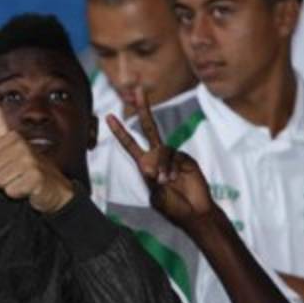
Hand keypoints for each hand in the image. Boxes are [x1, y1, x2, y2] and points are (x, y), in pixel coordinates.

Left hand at [0, 106, 73, 212]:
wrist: (56, 188)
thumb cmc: (33, 168)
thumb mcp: (16, 145)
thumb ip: (2, 128)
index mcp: (14, 138)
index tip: (7, 165)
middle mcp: (22, 147)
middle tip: (15, 175)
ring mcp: (30, 162)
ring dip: (9, 185)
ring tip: (21, 180)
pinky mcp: (35, 179)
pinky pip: (11, 190)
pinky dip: (18, 193)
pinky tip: (28, 188)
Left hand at [106, 87, 214, 228]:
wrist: (195, 213)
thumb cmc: (173, 207)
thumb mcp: (156, 196)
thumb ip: (151, 181)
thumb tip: (147, 167)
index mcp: (145, 164)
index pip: (129, 144)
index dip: (119, 131)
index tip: (108, 116)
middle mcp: (157, 156)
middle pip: (149, 127)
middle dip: (144, 108)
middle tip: (138, 89)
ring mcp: (172, 155)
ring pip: (162, 149)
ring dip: (161, 165)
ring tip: (164, 182)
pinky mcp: (186, 158)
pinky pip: (175, 155)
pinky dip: (171, 167)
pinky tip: (174, 178)